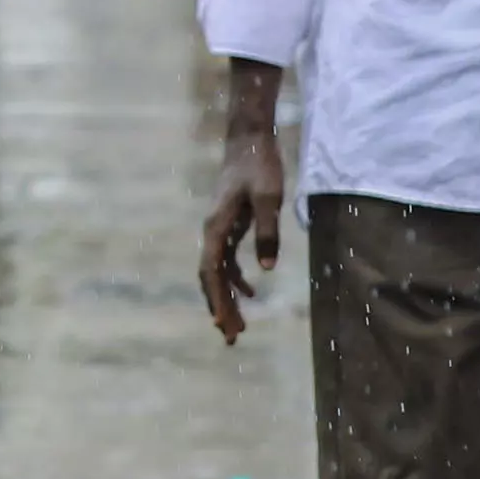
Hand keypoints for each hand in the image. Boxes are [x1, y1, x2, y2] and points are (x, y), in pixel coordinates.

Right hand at [200, 109, 286, 342]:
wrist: (249, 140)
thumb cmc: (259, 166)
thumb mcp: (269, 198)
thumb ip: (267, 233)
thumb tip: (266, 270)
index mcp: (216, 227)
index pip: (211, 271)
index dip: (217, 299)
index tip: (223, 324)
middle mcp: (212, 232)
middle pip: (210, 278)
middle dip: (220, 308)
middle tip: (231, 338)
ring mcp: (219, 229)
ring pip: (217, 273)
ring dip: (227, 298)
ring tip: (239, 326)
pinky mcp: (229, 225)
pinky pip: (227, 260)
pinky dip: (236, 280)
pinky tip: (251, 292)